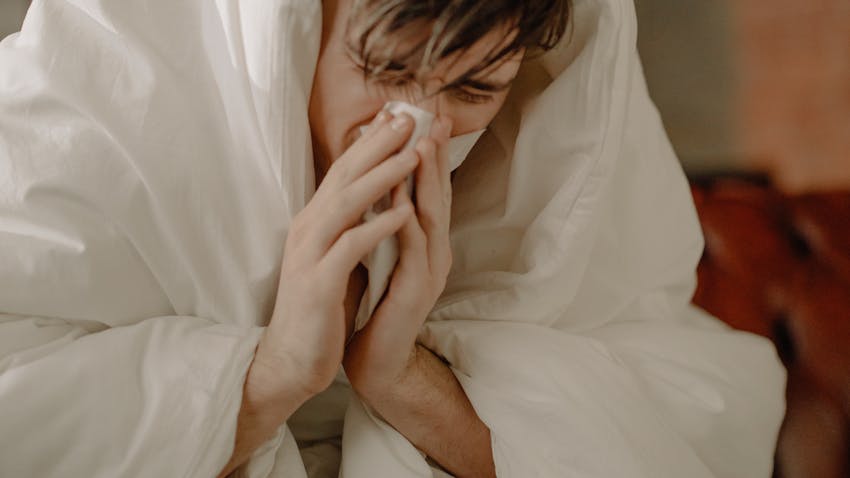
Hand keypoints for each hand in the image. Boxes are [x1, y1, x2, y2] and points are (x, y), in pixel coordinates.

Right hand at [253, 112, 419, 399]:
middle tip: (408, 117)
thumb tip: (376, 197)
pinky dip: (376, 227)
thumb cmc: (319, 308)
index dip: (370, 143)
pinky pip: (351, 247)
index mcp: (314, 222)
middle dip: (377, 145)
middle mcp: (308, 229)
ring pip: (346, 204)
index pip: (343, 172)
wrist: (292, 360)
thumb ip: (348, 226)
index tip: (398, 117)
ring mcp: (310, 254)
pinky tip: (403, 213)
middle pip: (344, 176)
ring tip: (412, 154)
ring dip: (381, 177)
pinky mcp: (318, 282)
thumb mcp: (333, 257)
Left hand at [343, 116, 453, 395]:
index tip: (420, 116)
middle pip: (436, 194)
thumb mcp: (384, 254)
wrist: (375, 357)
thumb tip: (383, 182)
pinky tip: (402, 202)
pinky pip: (412, 250)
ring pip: (430, 217)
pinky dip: (408, 223)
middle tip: (433, 117)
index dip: (426, 152)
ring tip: (422, 146)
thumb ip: (389, 222)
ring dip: (427, 182)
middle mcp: (434, 251)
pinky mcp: (417, 291)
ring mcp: (430, 270)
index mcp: (425, 241)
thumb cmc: (375, 304)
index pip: (426, 188)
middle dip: (434, 155)